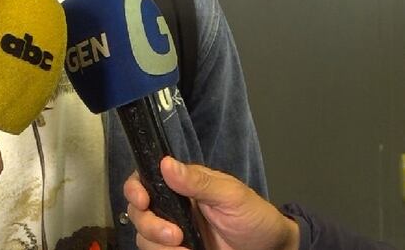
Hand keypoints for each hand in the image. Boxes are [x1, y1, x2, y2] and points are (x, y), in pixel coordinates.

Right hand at [124, 157, 298, 249]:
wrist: (269, 249)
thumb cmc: (253, 216)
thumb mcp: (230, 195)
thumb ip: (198, 182)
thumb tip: (166, 163)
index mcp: (180, 185)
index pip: (144, 179)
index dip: (135, 189)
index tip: (142, 201)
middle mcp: (171, 206)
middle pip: (137, 211)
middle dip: (149, 224)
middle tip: (175, 235)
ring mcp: (173, 230)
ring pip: (143, 236)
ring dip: (157, 244)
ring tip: (184, 249)